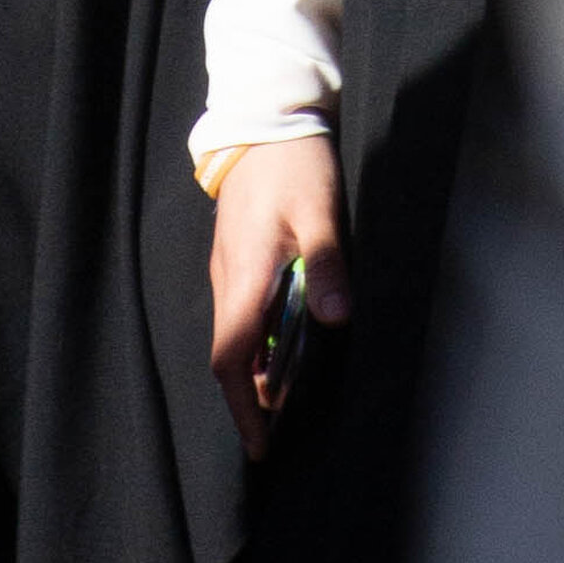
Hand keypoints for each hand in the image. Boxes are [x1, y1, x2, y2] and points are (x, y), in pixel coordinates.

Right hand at [208, 136, 348, 459]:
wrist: (264, 117)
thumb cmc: (294, 165)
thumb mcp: (320, 212)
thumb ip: (326, 265)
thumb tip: (335, 319)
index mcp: (244, 277)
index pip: (233, 358)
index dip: (245, 407)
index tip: (260, 444)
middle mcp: (228, 279)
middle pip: (230, 355)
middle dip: (249, 400)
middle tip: (277, 433)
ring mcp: (228, 267)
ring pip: (233, 335)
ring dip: (253, 373)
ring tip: (283, 402)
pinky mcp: (236, 255)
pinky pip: (239, 314)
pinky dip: (255, 344)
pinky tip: (282, 347)